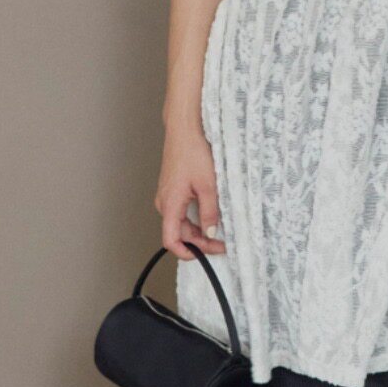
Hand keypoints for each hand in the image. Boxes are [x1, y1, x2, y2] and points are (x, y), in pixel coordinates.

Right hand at [155, 125, 226, 259]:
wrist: (184, 130)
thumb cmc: (193, 152)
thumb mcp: (208, 185)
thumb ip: (210, 212)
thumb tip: (211, 233)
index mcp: (170, 204)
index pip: (171, 240)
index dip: (187, 253)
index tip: (205, 256)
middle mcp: (165, 203)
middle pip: (179, 233)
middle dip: (200, 242)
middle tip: (222, 243)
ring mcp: (167, 196)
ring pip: (181, 222)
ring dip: (199, 230)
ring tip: (219, 231)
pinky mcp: (172, 189)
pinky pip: (182, 211)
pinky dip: (195, 218)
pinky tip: (210, 215)